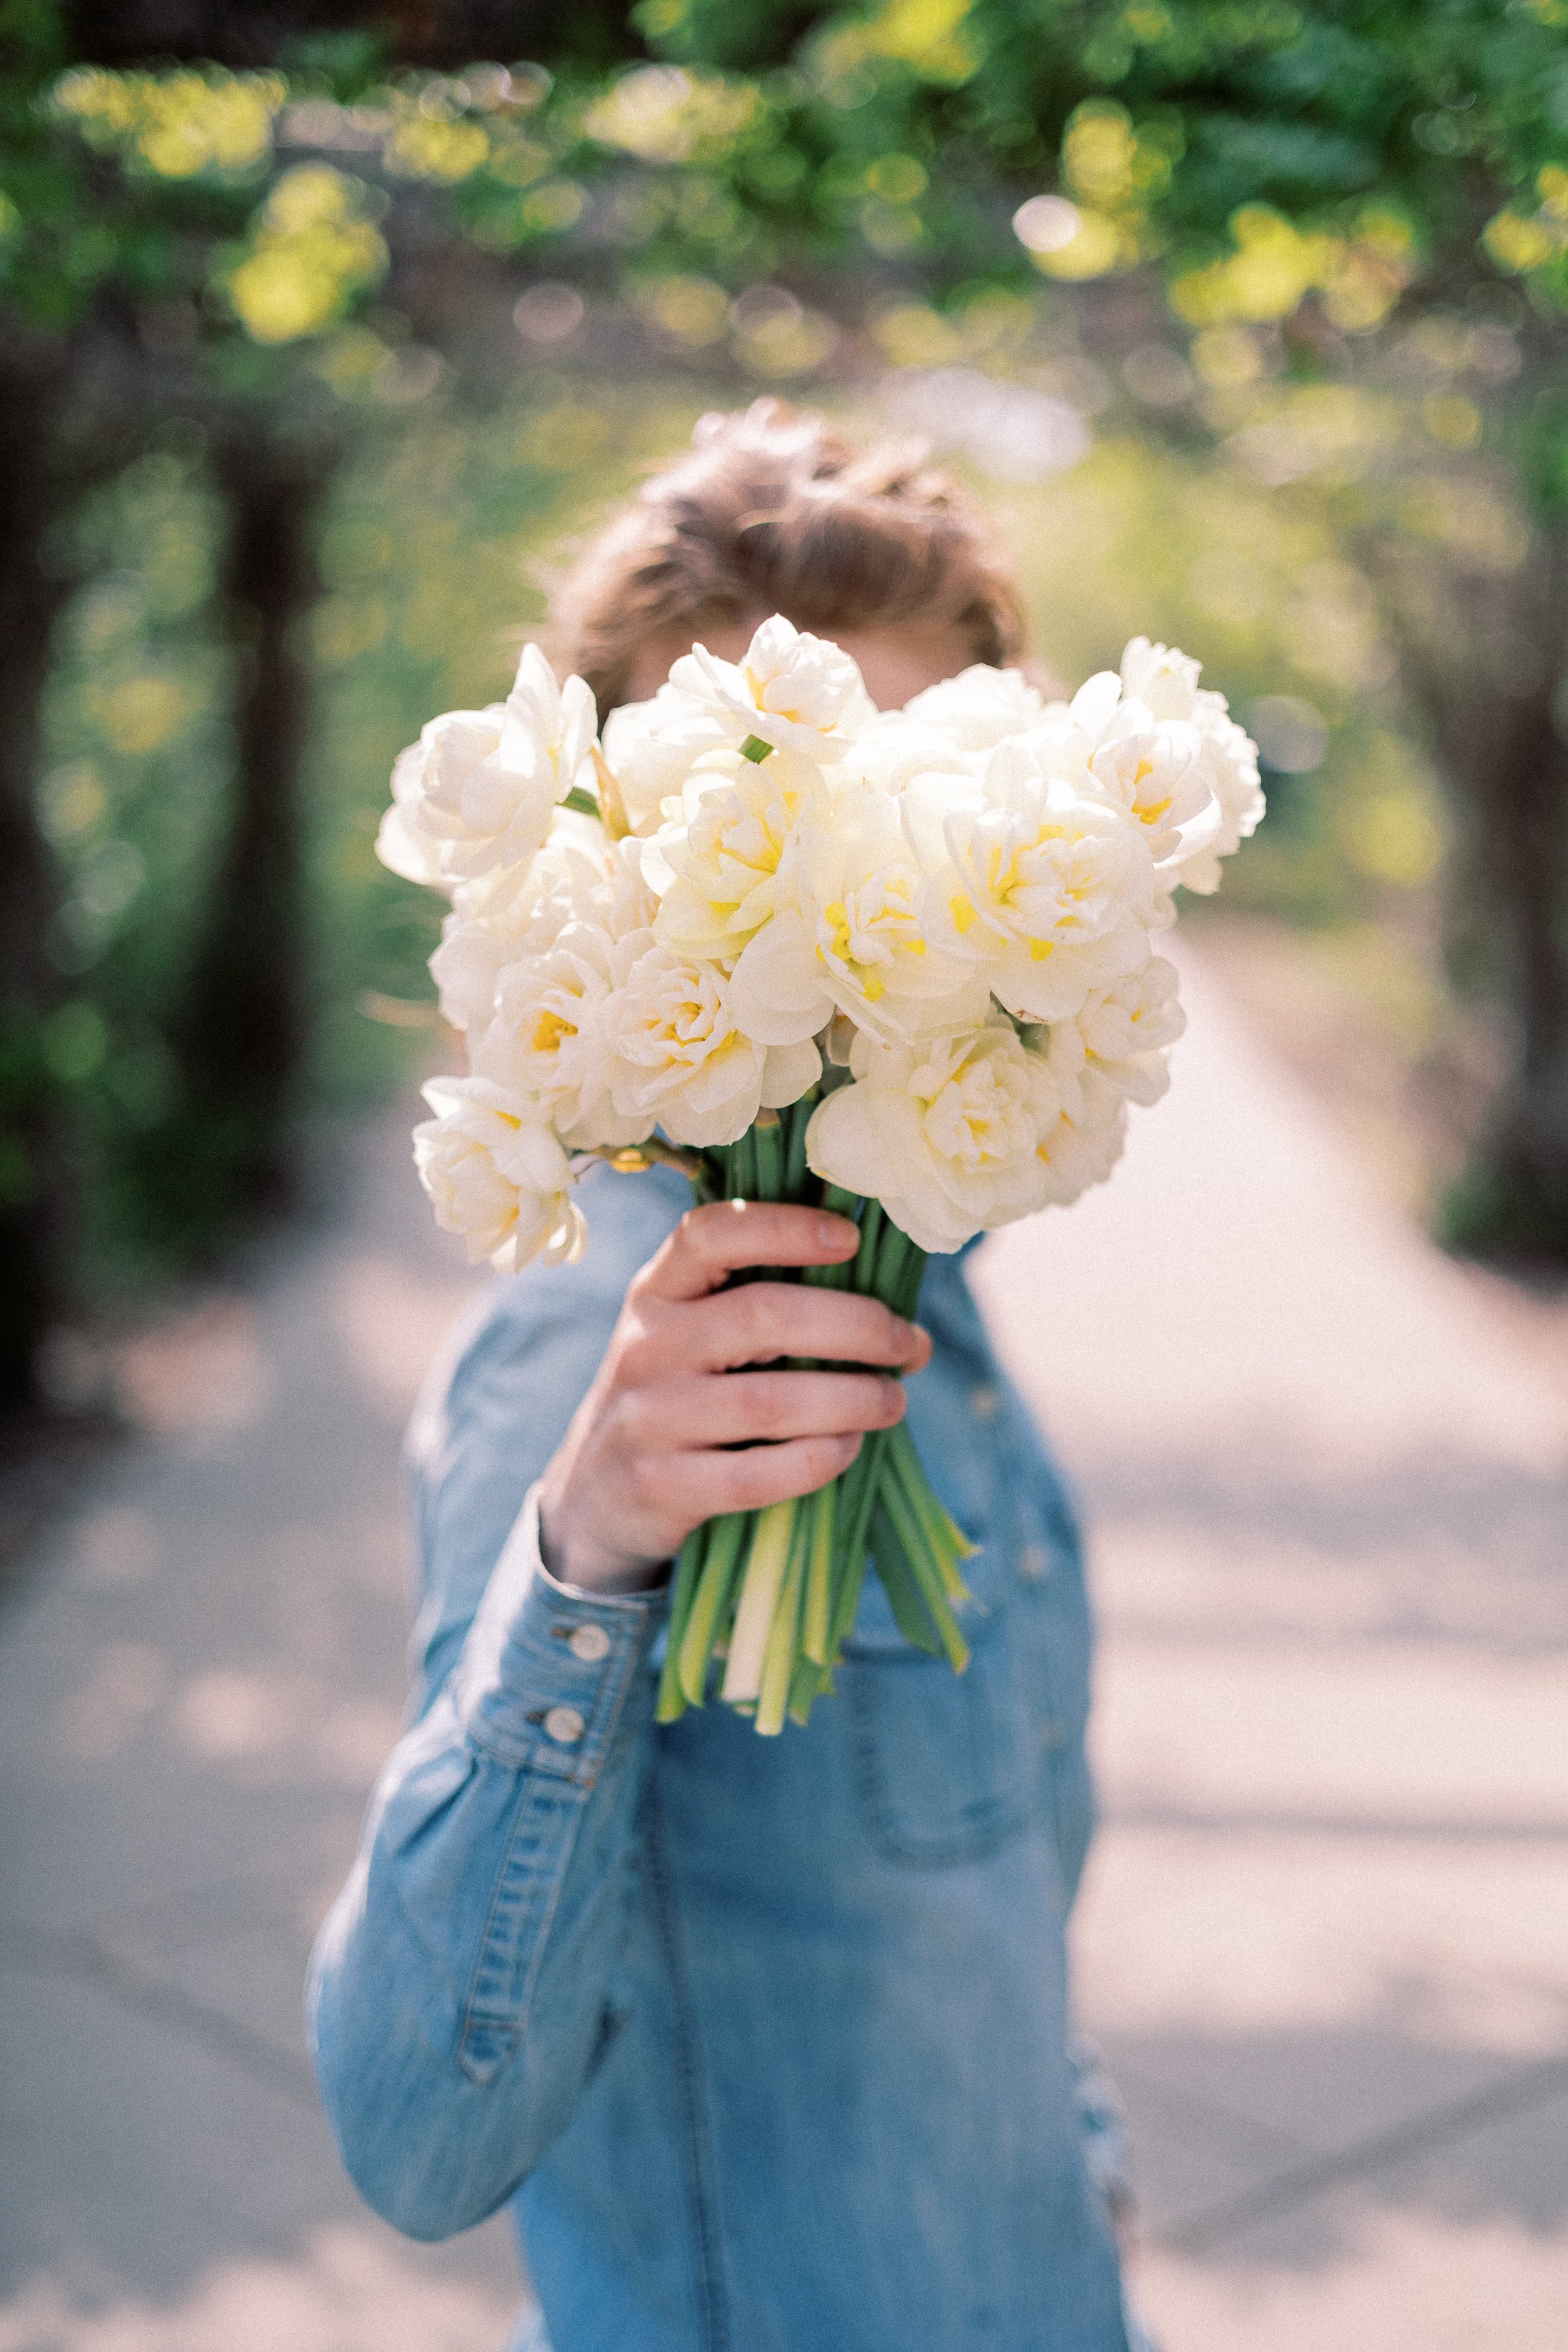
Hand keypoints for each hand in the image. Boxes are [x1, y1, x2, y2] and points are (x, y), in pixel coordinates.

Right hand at [536, 1201, 929, 1594]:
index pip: (710, 1235)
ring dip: (851, 1399)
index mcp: (657, 1292)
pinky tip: (848, 1448)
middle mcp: (646, 1346)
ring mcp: (648, 1420)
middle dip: (854, 1325)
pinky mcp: (661, 1488)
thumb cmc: (678, 1396)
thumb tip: (899, 1315)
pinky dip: (816, 1460)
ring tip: (893, 1400)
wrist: (595, 1495)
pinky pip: (755, 1475)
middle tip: (907, 1343)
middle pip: (760, 1315)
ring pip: (766, 1401)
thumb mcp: (690, 1335)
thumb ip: (764, 1307)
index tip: (851, 1239)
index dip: (784, 1227)